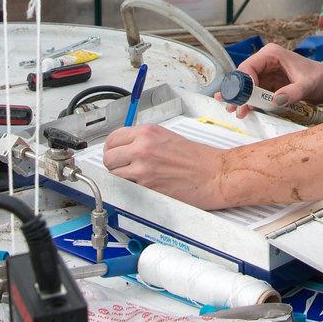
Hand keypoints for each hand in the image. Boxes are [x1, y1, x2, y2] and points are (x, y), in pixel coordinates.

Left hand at [102, 125, 230, 206]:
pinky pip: (127, 188)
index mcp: (148, 133)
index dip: (111, 148)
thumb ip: (145, 140)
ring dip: (120, 178)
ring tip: (133, 178)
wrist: (214, 174)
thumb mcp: (167, 137)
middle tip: (121, 168)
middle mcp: (143, 148)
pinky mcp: (148, 186)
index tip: (114, 153)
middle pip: (108, 157)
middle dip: (113, 164)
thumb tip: (127, 147)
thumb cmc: (198, 158)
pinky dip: (131, 188)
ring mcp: (143, 168)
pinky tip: (142, 186)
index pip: (113, 139)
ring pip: (113, 174)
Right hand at [220, 43, 322, 116]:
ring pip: (248, 86)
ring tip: (236, 112)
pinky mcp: (270, 84)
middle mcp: (266, 61)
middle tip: (231, 108)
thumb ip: (293, 92)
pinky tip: (244, 111)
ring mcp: (267, 73)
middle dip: (238, 92)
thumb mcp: (308, 86)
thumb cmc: (321, 79)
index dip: (243, 82)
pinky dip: (250, 101)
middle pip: (244, 76)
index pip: (249, 66)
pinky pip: (255, 92)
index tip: (244, 98)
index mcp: (272, 54)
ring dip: (242, 99)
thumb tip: (276, 100)